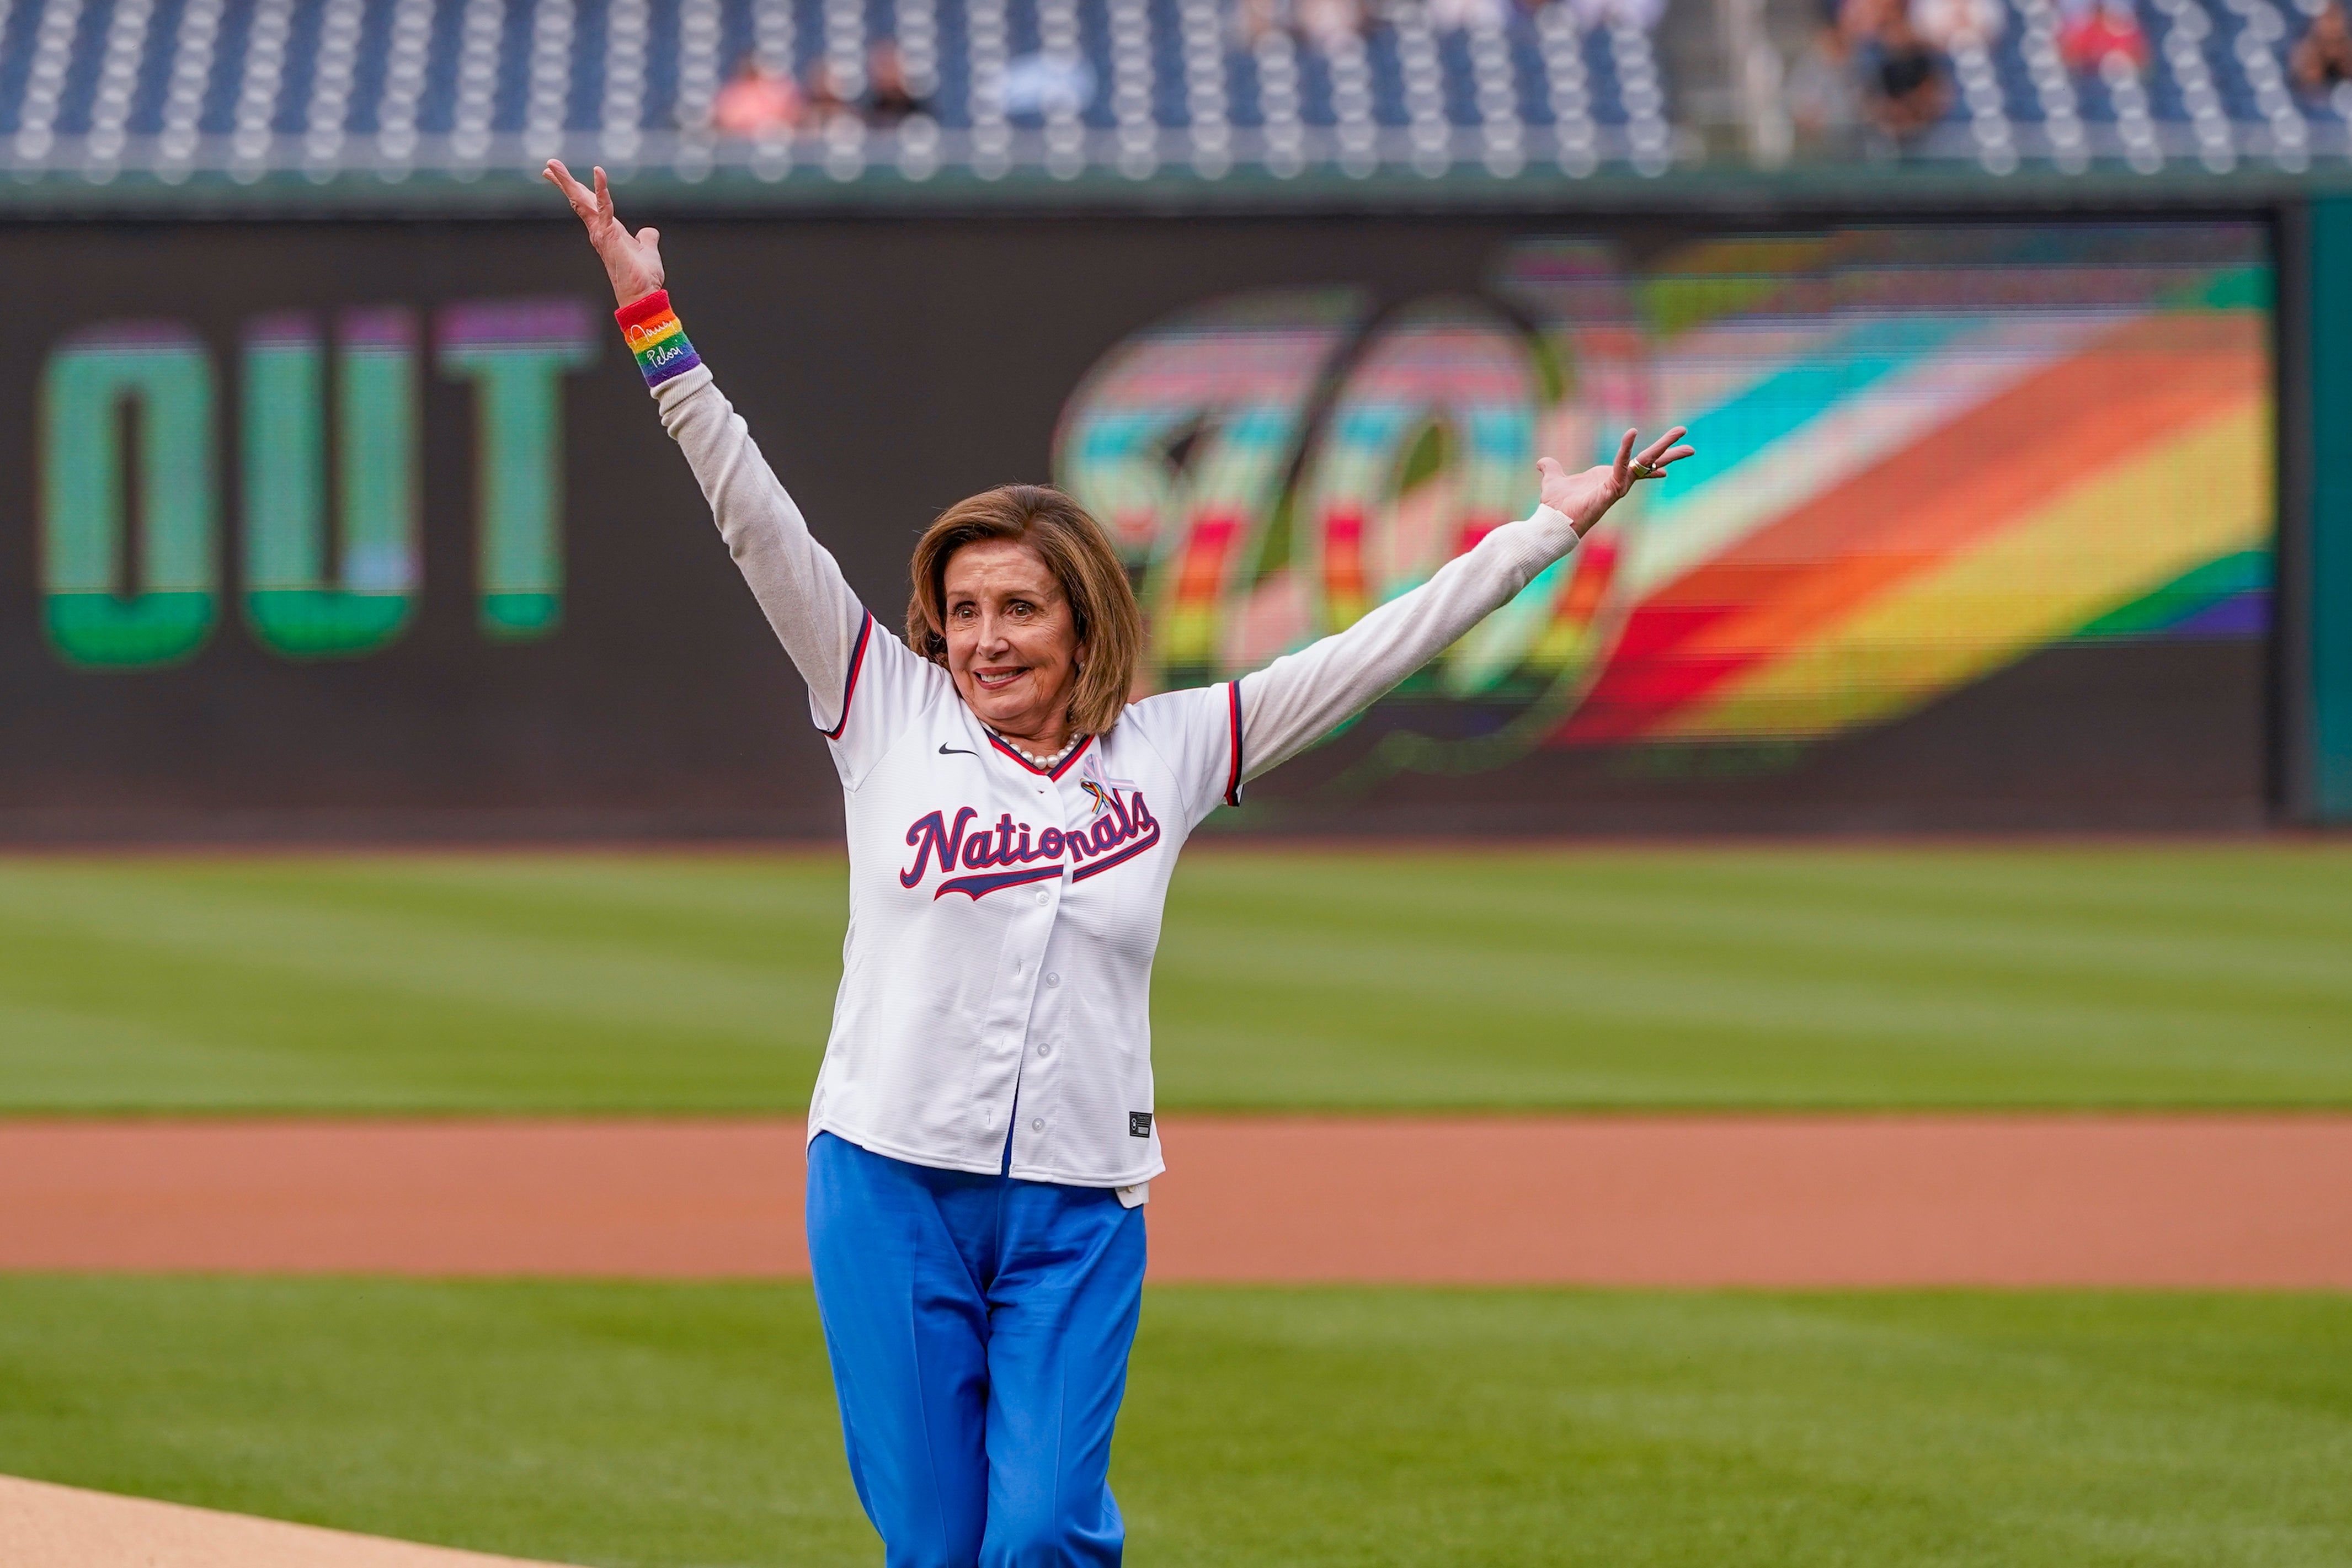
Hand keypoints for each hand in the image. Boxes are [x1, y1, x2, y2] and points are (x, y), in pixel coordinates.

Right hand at [543, 159, 664, 306]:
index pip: (589, 206)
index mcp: (607, 231)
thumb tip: (649, 232)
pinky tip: (598, 171)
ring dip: (568, 181)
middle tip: (549, 164)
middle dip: (564, 182)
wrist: (644, 294)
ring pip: (581, 201)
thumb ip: (647, 239)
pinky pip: (605, 205)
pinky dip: (601, 188)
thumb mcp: (647, 251)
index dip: (577, 191)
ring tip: (552, 164)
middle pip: (579, 201)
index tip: (563, 178)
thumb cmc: (643, 277)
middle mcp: (599, 230)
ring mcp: (601, 232)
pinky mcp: (609, 233)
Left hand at [1535, 426, 1694, 535]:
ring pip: (1646, 463)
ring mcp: (1618, 486)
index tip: (1666, 467)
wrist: (1553, 522)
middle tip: (1687, 437)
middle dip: (1669, 449)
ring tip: (1683, 432)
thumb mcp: (1553, 479)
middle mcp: (1617, 482)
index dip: (1651, 465)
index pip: (1636, 468)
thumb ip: (1551, 469)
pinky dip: (1626, 450)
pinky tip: (1631, 433)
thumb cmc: (1555, 506)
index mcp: (1608, 478)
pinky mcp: (1612, 490)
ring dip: (1664, 447)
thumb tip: (1543, 463)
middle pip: (1649, 462)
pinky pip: (1623, 466)